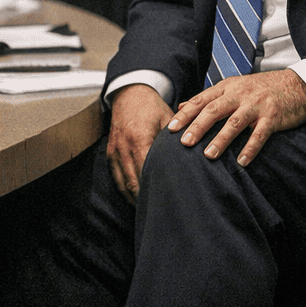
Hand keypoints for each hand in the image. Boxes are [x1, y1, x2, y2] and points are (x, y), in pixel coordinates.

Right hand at [105, 83, 172, 202]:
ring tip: (150, 212)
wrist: (129, 93)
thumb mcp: (168, 119)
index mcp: (139, 140)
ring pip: (123, 184)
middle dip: (146, 200)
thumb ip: (178, 138)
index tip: (168, 202)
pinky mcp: (110, 154)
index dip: (156, 189)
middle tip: (162, 214)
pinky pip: (116, 178)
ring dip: (135, 199)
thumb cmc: (151, 107)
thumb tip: (195, 157)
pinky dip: (126, 191)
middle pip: (134, 183)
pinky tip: (137, 200)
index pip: (147, 172)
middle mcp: (124, 148)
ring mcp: (115, 152)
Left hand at [166, 69, 305, 166]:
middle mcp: (239, 94)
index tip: (171, 129)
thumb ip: (209, 97)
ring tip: (209, 155)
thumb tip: (183, 105)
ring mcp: (256, 105)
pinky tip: (241, 161)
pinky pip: (260, 134)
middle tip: (185, 143)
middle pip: (214, 110)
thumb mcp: (233, 87)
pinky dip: (250, 148)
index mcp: (227, 87)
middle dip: (198, 126)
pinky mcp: (273, 116)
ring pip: (235, 122)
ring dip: (221, 139)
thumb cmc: (260, 89)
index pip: (201, 100)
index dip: (185, 114)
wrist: (296, 84)